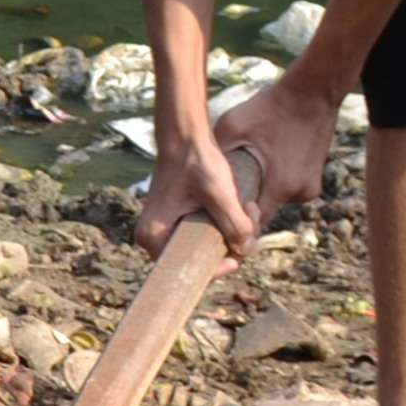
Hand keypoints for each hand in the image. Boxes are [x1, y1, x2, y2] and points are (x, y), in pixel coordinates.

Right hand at [136, 127, 258, 255]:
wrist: (185, 136)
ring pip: (207, 246)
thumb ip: (234, 223)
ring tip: (248, 207)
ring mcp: (167, 229)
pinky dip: (225, 224)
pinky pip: (206, 234)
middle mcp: (155, 238)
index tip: (244, 246)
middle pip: (200, 258)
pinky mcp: (178, 221)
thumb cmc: (195, 161)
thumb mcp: (218, 192)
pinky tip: (240, 207)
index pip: (188, 270)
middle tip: (251, 217)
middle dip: (231, 244)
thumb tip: (245, 249)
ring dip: (232, 232)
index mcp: (154, 236)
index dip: (220, 266)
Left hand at [209, 75, 339, 226]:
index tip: (216, 211)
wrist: (312, 92)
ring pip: (276, 200)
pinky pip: (288, 190)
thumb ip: (216, 154)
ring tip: (247, 172)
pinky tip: (266, 165)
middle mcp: (299, 194)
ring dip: (261, 191)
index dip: (233, 220)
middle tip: (225, 191)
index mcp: (279, 187)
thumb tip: (192, 172)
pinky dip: (275, 183)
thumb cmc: (269, 108)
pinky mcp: (315, 181)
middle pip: (264, 212)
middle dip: (245, 205)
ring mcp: (310, 189)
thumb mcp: (232, 127)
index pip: (252, 223)